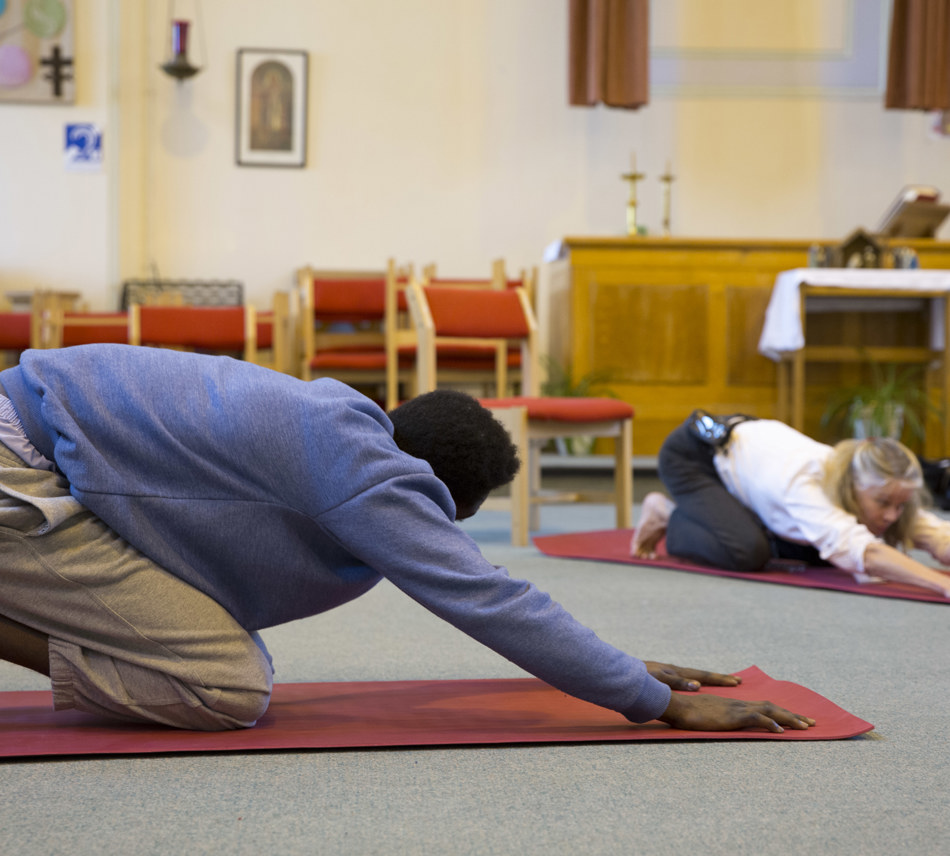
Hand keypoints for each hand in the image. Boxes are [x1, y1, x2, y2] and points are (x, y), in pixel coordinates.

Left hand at [644, 661, 741, 691]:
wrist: (624, 672)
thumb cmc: (640, 677)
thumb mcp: (659, 680)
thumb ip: (678, 683)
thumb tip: (698, 686)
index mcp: (678, 672)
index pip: (704, 676)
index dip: (720, 679)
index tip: (736, 681)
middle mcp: (676, 671)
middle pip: (702, 675)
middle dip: (719, 678)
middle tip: (737, 681)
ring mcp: (670, 673)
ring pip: (694, 676)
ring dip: (708, 680)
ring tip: (721, 682)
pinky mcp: (663, 676)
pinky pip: (685, 679)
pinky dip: (695, 681)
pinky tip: (695, 686)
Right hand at [658, 691, 815, 732]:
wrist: (676, 704)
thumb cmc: (686, 711)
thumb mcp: (706, 715)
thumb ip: (716, 717)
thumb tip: (721, 723)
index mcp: (734, 705)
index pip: (763, 707)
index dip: (781, 713)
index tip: (795, 720)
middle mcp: (739, 705)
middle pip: (772, 707)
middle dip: (793, 715)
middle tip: (811, 724)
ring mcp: (736, 709)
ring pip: (769, 711)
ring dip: (789, 719)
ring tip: (805, 727)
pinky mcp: (731, 716)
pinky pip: (756, 719)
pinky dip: (770, 724)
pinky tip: (781, 732)